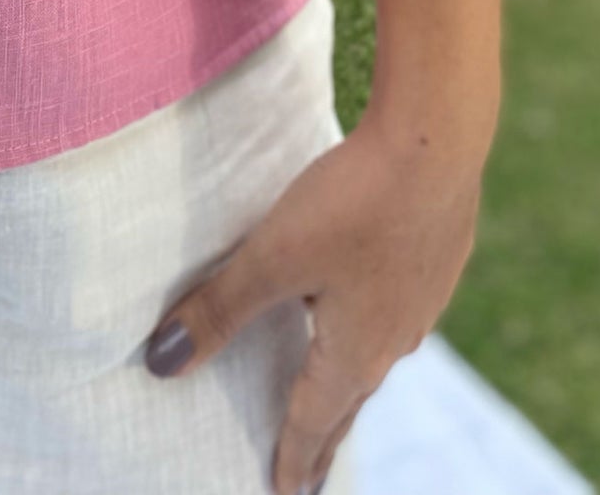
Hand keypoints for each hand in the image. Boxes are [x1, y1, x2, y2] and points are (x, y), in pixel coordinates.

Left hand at [142, 104, 488, 493]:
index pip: (313, 421)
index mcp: (355, 352)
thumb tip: (161, 366)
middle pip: (351, 400)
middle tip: (310, 475)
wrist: (438, 141)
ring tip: (337, 395)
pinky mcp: (438, 256)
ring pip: (379, 354)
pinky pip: (399, 312)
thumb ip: (218, 309)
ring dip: (352, 383)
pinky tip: (373, 306)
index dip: (292, 458)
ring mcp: (424, 298)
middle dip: (325, 437)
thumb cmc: (353, 203)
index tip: (284, 494)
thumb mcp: (273, 257)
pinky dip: (376, 329)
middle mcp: (396, 339)